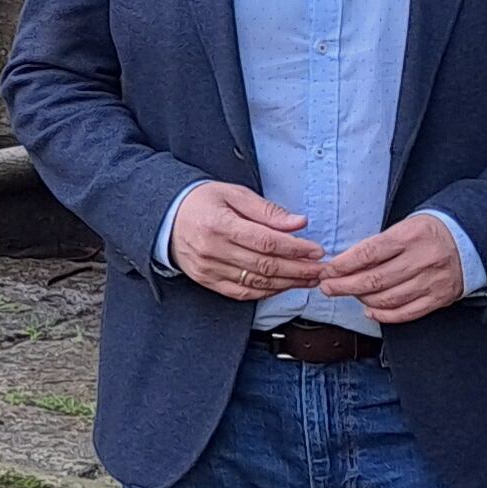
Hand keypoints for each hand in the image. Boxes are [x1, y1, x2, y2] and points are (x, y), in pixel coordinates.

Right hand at [166, 184, 324, 301]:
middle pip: (264, 266)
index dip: (295, 249)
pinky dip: (266, 292)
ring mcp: (209, 269)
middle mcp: (213, 250)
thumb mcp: (233, 194)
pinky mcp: (207, 281)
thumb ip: (266, 210)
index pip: (265, 242)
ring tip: (309, 279)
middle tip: (321, 269)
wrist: (165, 217)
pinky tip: (284, 286)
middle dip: (298, 269)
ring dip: (288, 283)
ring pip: (256, 283)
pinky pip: (242, 293)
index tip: (316, 250)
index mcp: (219, 224)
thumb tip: (298, 223)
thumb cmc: (201, 201)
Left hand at [318, 212, 470, 325]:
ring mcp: (431, 281)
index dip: (344, 264)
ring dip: (362, 300)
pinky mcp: (439, 298)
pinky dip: (384, 315)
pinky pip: (406, 313)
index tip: (328, 270)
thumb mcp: (406, 226)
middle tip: (328, 287)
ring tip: (349, 295)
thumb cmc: (430, 233)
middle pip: (375, 279)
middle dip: (345, 285)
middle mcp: (421, 259)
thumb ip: (380, 244)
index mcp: (410, 236)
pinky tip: (370, 311)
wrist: (471, 241)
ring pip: (387, 299)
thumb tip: (346, 263)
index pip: (369, 253)